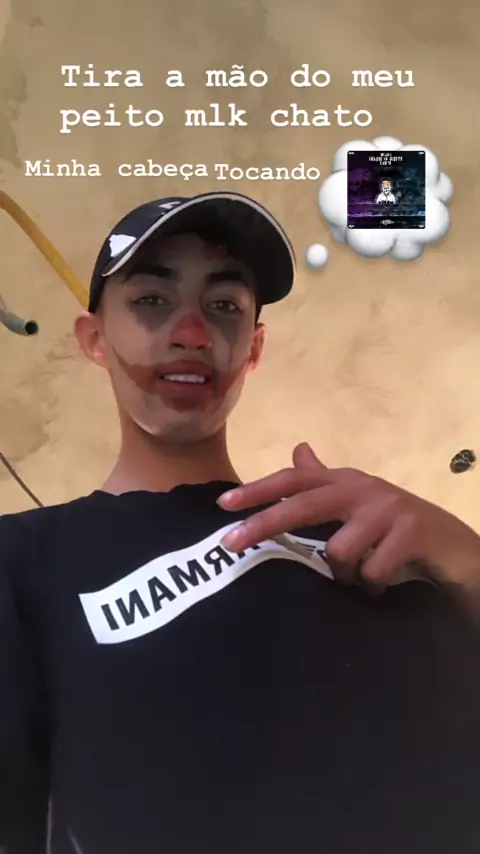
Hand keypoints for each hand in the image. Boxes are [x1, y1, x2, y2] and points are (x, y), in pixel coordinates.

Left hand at [217, 443, 479, 603]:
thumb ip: (324, 481)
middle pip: (304, 505)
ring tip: (362, 576)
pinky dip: (372, 586)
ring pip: (339, 551)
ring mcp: (388, 509)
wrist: (453, 546)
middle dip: (264, 524)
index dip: (259, 490)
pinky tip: (383, 584)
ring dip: (345, 575)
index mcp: (345, 482)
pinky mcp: (412, 532)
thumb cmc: (395, 526)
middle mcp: (363, 489)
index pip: (295, 480)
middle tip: (230, 544)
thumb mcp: (358, 502)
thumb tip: (297, 449)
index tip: (224, 504)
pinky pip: (370, 571)